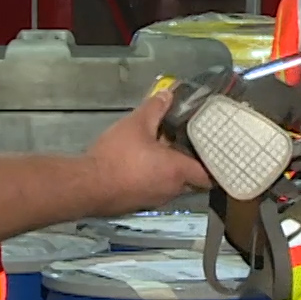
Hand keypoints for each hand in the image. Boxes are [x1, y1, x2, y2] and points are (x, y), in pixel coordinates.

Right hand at [85, 91, 212, 213]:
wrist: (86, 187)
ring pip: (171, 185)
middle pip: (191, 179)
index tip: (212, 151)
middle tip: (184, 143)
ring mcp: (154, 200)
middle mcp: (171, 190)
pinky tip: (139, 163)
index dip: (214, 164)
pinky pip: (153, 190)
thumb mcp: (136, 124)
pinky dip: (152, 178)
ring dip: (169, 170)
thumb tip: (168, 94)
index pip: (209, 175)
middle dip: (189, 163)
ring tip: (161, 150)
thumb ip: (155, 108)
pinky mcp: (137, 205)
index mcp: (178, 171)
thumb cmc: (117, 155)